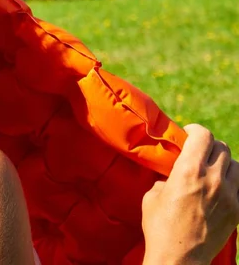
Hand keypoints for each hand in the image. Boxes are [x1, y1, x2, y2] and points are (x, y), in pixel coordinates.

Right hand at [142, 124, 238, 264]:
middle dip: (209, 145)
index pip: (203, 135)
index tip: (189, 133)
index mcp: (188, 171)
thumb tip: (171, 176)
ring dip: (225, 162)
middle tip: (200, 152)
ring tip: (214, 169)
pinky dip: (234, 182)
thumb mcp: (152, 196)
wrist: (179, 258)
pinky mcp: (238, 211)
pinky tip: (223, 187)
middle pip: (222, 147)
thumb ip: (166, 179)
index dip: (195, 130)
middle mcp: (213, 179)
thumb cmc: (159, 226)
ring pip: (237, 164)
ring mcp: (229, 195)